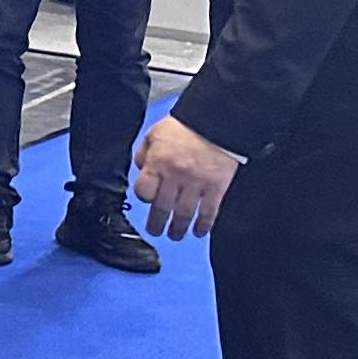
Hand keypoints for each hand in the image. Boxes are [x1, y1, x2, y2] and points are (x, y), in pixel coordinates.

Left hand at [134, 115, 239, 238]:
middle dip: (157, 224)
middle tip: (155, 231)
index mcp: (158, 162)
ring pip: (184, 214)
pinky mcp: (217, 188)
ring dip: (178, 229)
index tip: (146, 200)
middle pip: (162, 207)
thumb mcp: (154, 135)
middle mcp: (176, 176)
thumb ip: (144, 154)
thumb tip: (140, 170)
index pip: (144, 191)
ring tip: (174, 235)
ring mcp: (197, 184)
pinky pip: (209, 212)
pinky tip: (198, 232)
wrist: (217, 123)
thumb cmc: (185, 128)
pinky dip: (203, 225)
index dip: (143, 198)